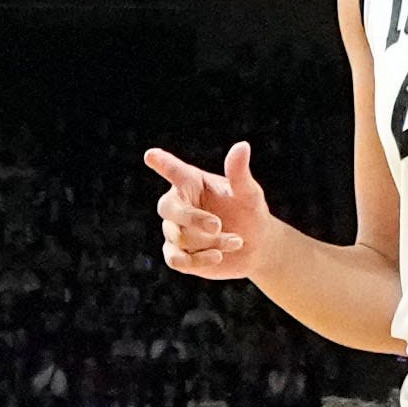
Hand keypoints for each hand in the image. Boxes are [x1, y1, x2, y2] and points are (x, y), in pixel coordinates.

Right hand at [143, 141, 278, 280]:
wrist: (256, 247)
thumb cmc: (250, 212)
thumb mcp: (248, 193)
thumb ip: (239, 173)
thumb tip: (242, 146)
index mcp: (191, 182)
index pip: (173, 170)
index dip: (162, 163)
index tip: (150, 154)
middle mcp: (179, 204)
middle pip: (167, 208)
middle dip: (192, 218)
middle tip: (217, 225)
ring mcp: (175, 230)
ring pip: (179, 237)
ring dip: (211, 242)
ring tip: (237, 241)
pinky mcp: (177, 255)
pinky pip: (176, 259)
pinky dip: (198, 260)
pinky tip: (218, 257)